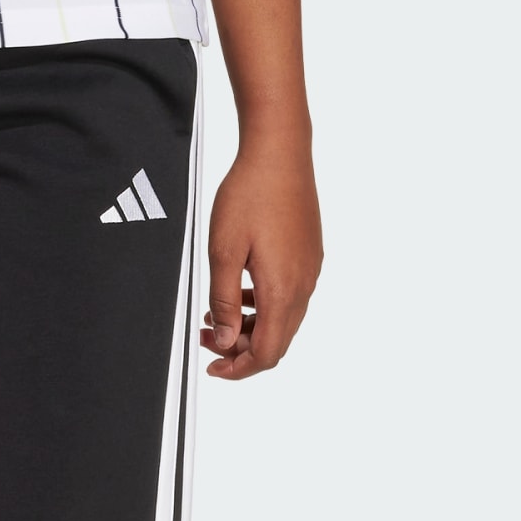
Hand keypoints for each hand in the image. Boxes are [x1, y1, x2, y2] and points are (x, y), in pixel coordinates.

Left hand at [201, 129, 320, 378]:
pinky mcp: (311, 252)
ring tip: (219, 310)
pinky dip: (266, 304)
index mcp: (282, 289)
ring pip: (285, 318)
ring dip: (253, 325)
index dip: (238, 369)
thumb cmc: (251, 193)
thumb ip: (224, 301)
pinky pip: (292, 294)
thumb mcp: (223, 251)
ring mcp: (311, 267)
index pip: (266, 353)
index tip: (213, 366)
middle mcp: (304, 283)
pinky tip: (244, 286)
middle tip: (209, 336)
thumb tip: (225, 340)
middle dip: (241, 349)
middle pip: (277, 341)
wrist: (280, 152)